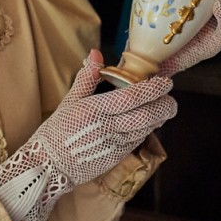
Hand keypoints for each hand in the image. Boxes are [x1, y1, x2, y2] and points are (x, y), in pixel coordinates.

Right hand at [0, 49, 176, 220]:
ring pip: (145, 129)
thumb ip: (86, 77)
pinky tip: (150, 122)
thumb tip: (96, 54)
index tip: (165, 82)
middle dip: (164, 106)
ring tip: (166, 108)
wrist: (48, 166)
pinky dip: (147, 130)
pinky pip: (137, 141)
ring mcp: (113, 144)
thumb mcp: (69, 101)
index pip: (131, 97)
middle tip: (171, 98)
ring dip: (159, 119)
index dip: (152, 89)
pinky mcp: (115, 157)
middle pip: (145, 115)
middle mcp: (106, 127)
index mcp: (94, 110)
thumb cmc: (56, 132)